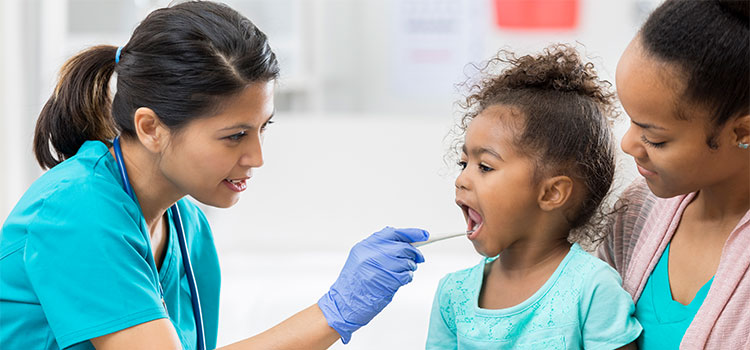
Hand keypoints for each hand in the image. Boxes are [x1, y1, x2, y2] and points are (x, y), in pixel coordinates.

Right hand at [317, 226, 428, 343]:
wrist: (345, 302)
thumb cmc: (354, 282)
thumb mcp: (361, 257)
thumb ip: (380, 248)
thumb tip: (404, 243)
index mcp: (367, 246)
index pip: (394, 233)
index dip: (412, 233)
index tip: (424, 235)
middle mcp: (374, 254)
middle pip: (404, 247)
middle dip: (414, 253)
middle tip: (418, 258)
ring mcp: (382, 268)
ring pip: (408, 262)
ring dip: (410, 267)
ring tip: (403, 272)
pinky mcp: (389, 281)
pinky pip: (407, 275)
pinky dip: (408, 277)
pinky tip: (400, 280)